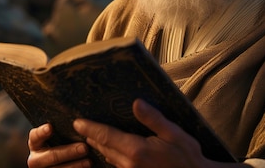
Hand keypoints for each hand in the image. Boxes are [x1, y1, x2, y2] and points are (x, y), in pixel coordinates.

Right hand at [27, 123, 90, 167]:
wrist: (73, 165)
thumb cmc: (70, 144)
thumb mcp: (65, 136)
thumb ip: (67, 130)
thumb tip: (78, 122)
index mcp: (37, 144)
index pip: (35, 136)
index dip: (42, 133)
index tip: (50, 127)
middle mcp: (37, 158)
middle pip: (50, 155)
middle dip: (68, 152)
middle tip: (84, 147)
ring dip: (74, 165)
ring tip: (89, 161)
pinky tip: (86, 167)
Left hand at [73, 99, 222, 167]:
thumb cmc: (187, 157)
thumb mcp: (173, 133)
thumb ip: (153, 118)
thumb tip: (136, 103)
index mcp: (136, 150)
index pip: (105, 136)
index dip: (89, 128)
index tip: (77, 122)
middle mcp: (128, 164)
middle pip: (103, 148)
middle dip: (91, 137)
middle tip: (81, 126)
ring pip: (108, 158)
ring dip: (99, 147)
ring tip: (92, 136)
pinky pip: (117, 166)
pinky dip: (110, 156)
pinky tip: (110, 150)